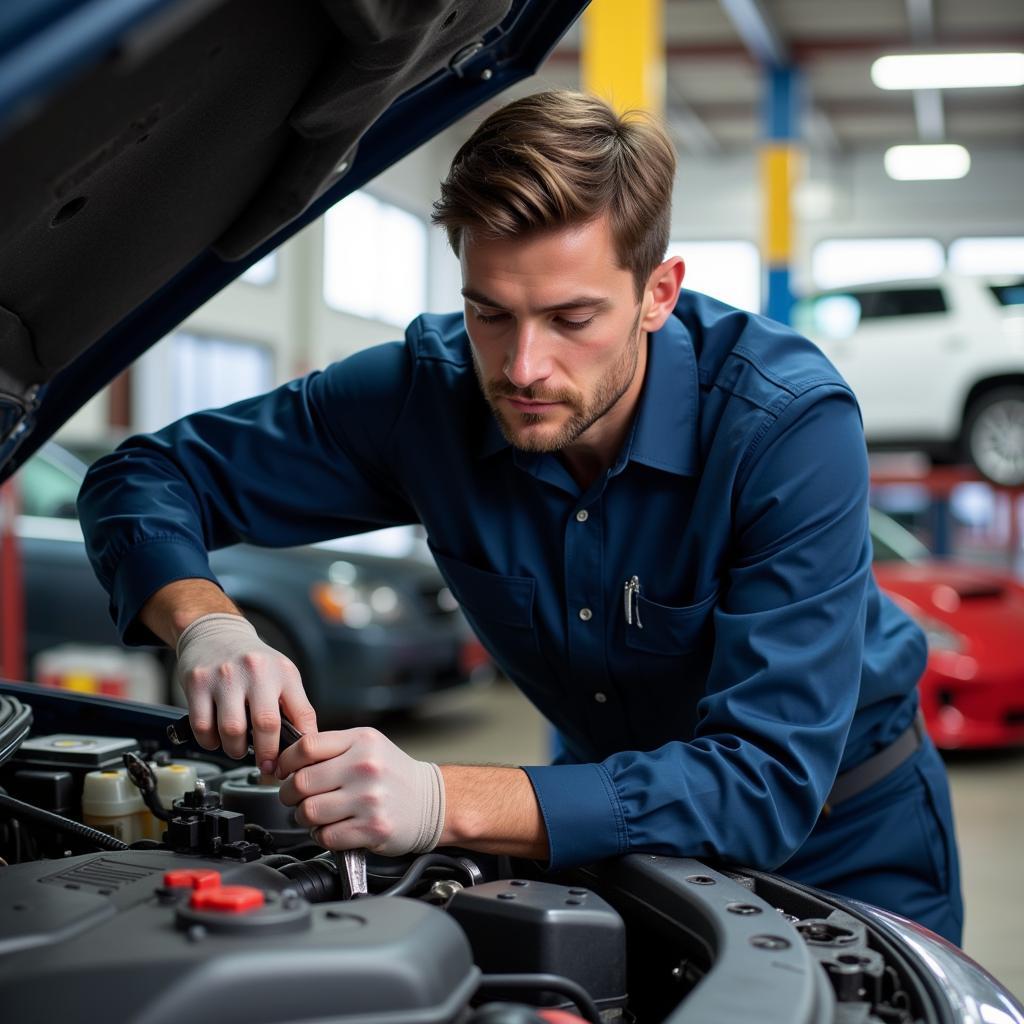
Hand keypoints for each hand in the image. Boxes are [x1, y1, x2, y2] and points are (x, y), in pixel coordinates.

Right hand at [175, 613, 317, 769]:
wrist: (216, 633)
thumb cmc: (252, 661)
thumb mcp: (282, 675)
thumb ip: (293, 707)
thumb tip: (301, 747)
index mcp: (283, 672)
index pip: (302, 715)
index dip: (299, 747)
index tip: (292, 763)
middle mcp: (257, 671)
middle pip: (266, 725)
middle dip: (267, 754)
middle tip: (265, 764)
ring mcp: (225, 676)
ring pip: (232, 730)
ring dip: (235, 750)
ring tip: (238, 748)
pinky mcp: (199, 682)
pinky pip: (203, 726)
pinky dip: (210, 741)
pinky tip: (216, 737)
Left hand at [277, 729, 444, 855]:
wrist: (432, 802)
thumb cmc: (394, 775)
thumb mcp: (368, 745)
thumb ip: (332, 747)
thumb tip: (288, 760)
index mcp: (362, 741)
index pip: (306, 747)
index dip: (285, 761)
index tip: (282, 770)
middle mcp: (365, 767)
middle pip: (302, 781)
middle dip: (289, 793)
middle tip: (295, 797)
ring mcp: (369, 799)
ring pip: (309, 811)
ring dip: (304, 817)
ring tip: (315, 813)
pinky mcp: (372, 828)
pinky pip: (326, 836)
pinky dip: (322, 835)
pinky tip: (333, 828)